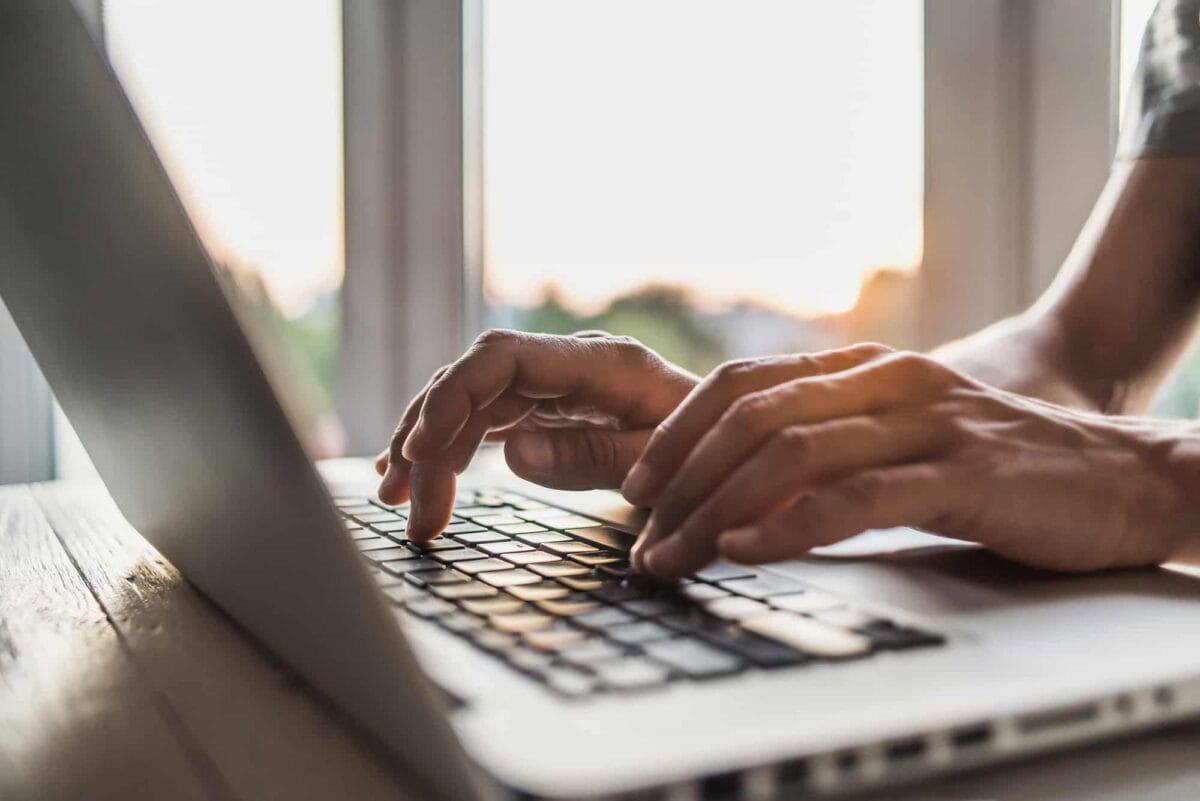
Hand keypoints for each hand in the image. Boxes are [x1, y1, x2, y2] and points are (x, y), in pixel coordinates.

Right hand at [376, 329, 696, 540]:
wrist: (735, 443)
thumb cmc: (709, 450)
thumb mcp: (662, 462)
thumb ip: (594, 456)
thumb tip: (513, 453)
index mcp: (600, 363)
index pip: (501, 359)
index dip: (452, 398)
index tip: (420, 452)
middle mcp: (567, 364)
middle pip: (473, 383)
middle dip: (429, 439)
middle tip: (409, 510)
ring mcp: (553, 384)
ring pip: (469, 401)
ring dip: (428, 448)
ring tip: (399, 503)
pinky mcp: (547, 407)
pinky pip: (484, 419)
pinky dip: (449, 449)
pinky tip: (420, 477)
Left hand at [621, 344, 1192, 578]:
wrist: (1119, 476)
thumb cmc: (996, 467)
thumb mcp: (898, 442)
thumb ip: (829, 450)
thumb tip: (740, 491)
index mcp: (861, 370)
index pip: (742, 383)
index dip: (677, 433)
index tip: (636, 487)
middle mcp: (885, 381)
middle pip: (750, 415)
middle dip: (681, 479)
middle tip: (643, 537)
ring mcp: (924, 421)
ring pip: (791, 453)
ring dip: (716, 509)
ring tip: (675, 555)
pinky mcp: (961, 472)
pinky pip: (857, 494)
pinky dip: (792, 524)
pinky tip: (748, 550)